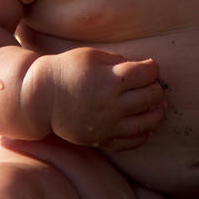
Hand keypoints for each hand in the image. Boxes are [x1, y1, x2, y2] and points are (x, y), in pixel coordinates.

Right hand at [46, 47, 166, 150]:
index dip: (153, 68)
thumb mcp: (93, 56)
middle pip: (151, 97)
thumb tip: (143, 70)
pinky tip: (145, 125)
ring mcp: (108, 125)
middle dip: (157, 88)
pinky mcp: (102, 140)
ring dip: (157, 113)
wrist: (41, 98)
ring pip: (146, 123)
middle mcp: (112, 105)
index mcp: (110, 80)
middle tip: (153, 84)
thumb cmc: (68, 70)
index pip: (148, 74)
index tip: (149, 67)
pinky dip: (143, 134)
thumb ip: (120, 61)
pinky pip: (131, 142)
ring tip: (157, 106)